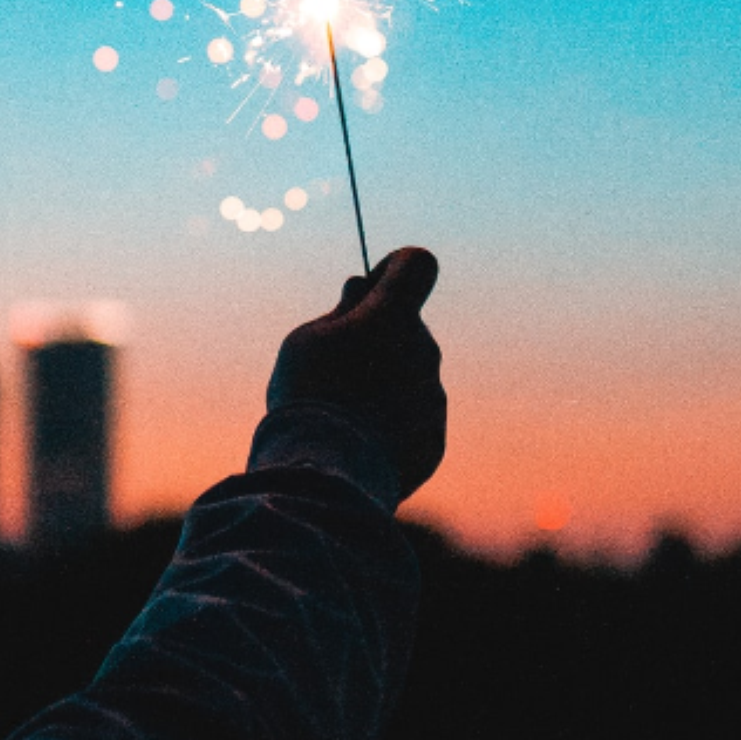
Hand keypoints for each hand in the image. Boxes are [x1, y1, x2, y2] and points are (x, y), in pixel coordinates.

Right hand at [266, 247, 445, 501]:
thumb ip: (341, 312)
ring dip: (384, 387)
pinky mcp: (433, 442)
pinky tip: (358, 444)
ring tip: (343, 417)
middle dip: (380, 340)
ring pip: (412, 379)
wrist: (326, 474)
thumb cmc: (308, 395)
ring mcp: (434, 400)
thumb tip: (359, 289)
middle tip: (336, 368)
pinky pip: (414, 423)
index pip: (416, 265)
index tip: (368, 290)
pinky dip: (391, 428)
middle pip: (408, 330)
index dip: (393, 270)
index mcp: (394, 316)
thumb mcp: (306, 340)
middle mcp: (426, 353)